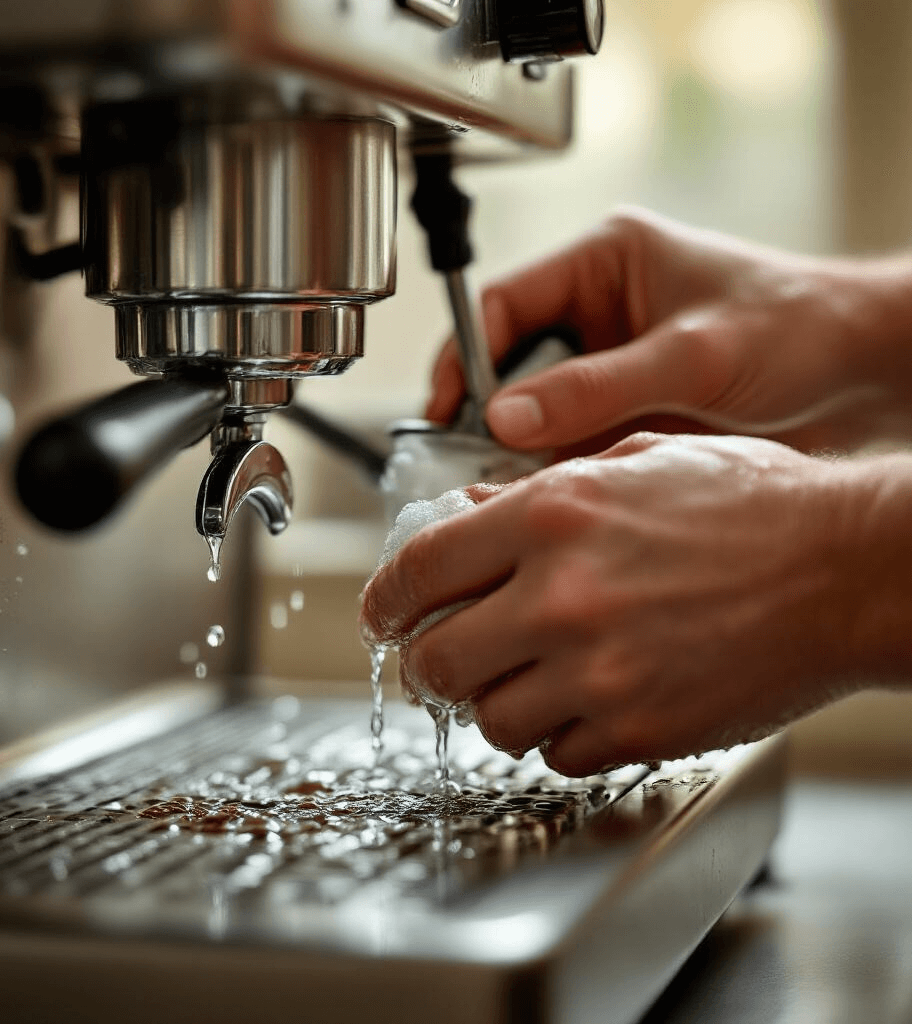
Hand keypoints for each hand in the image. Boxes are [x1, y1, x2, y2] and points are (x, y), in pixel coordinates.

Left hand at [361, 433, 893, 775]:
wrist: (844, 570)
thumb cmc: (749, 506)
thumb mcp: (630, 463)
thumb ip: (533, 490)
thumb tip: (463, 515)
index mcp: (551, 516)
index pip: (418, 568)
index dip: (384, 598)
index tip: (382, 613)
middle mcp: (562, 596)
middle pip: (434, 659)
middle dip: (427, 661)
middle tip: (441, 655)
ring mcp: (599, 672)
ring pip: (488, 718)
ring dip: (495, 699)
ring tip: (527, 675)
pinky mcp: (638, 730)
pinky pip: (555, 753)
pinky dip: (556, 732)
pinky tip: (586, 697)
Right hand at [427, 210, 911, 453]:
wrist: (869, 375)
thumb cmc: (800, 329)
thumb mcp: (693, 356)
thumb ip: (597, 387)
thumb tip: (505, 417)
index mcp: (604, 263)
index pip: (502, 304)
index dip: (464, 356)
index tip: (448, 410)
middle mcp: (599, 313)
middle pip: (510, 361)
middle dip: (490, 409)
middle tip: (474, 458)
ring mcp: (612, 367)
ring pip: (537, 408)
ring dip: (524, 445)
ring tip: (509, 485)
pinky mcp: (628, 412)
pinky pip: (571, 440)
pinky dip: (558, 468)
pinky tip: (554, 493)